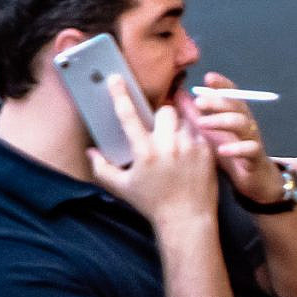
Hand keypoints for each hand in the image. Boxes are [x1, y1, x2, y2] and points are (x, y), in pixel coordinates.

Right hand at [90, 74, 218, 228]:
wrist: (186, 218)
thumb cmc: (152, 204)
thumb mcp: (122, 187)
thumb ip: (102, 168)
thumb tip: (90, 152)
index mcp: (144, 152)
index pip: (128, 116)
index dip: (120, 95)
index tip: (115, 79)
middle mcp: (168, 145)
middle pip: (165, 110)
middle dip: (161, 115)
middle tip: (160, 130)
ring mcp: (190, 146)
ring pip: (184, 119)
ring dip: (178, 126)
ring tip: (175, 144)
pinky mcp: (206, 150)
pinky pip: (199, 130)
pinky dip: (192, 135)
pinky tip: (188, 150)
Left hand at [180, 73, 287, 204]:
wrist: (254, 180)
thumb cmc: (229, 153)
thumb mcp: (209, 133)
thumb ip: (195, 114)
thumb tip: (176, 94)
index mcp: (235, 114)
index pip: (232, 93)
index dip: (222, 84)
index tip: (208, 78)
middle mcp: (246, 123)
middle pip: (235, 105)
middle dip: (217, 101)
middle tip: (198, 102)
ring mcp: (252, 139)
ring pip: (243, 123)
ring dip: (222, 121)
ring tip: (202, 124)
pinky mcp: (255, 157)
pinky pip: (250, 149)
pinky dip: (236, 148)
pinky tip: (221, 150)